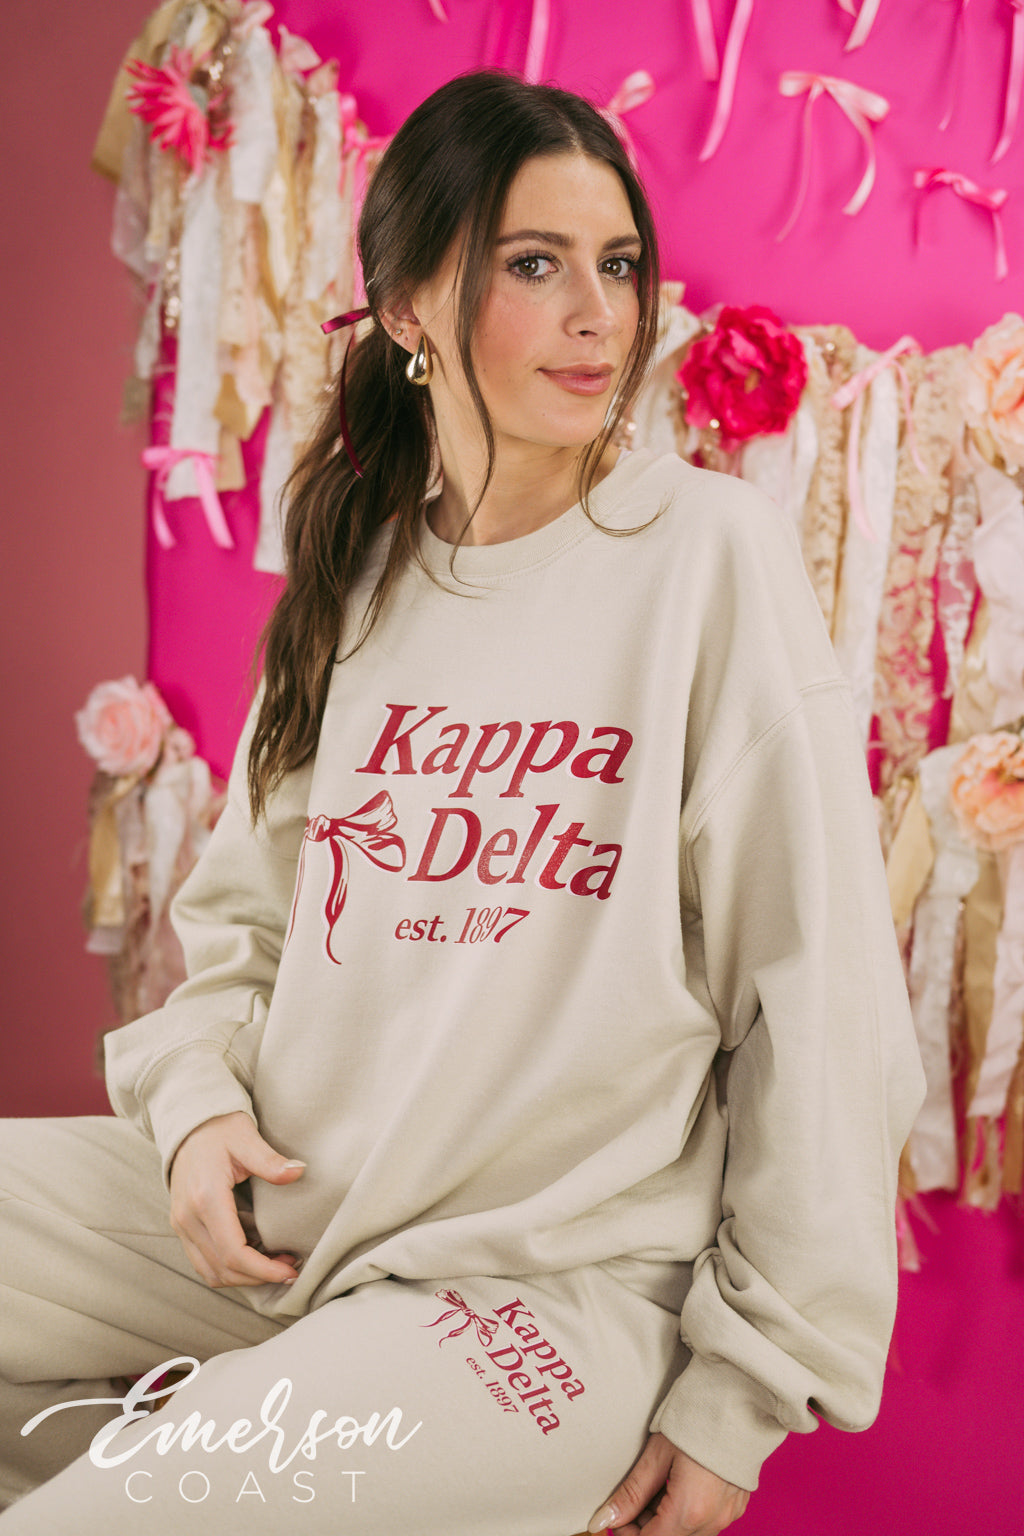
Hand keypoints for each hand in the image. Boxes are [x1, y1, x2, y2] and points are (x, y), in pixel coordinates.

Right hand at [168, 1112, 305, 1287]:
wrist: (189, 1124)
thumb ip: (270, 1160)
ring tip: (274, 1265)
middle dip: (258, 1277)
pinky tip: (253, 1255)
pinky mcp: (182, 1225)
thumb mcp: (246, 1138)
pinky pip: (203, 1261)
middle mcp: (188, 1217)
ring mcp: (181, 1223)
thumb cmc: (220, 1129)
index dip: (263, 1270)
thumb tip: (297, 1172)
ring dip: (243, 1277)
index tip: (291, 1270)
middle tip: (290, 1269)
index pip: (233, 1252)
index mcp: (206, 1198)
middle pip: (222, 1269)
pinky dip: (228, 1268)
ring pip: (210, 1271)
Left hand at [587, 1433, 748, 1534]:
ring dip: (665, 1521)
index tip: (616, 1516)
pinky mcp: (736, 1506)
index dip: (626, 1533)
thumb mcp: (657, 1454)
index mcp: (689, 1511)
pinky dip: (685, 1513)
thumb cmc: (696, 1421)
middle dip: (645, 1526)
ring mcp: (727, 1515)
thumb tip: (605, 1518)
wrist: (737, 1401)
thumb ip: (631, 1493)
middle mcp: (712, 1521)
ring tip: (656, 1487)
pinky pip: (705, 1523)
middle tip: (632, 1499)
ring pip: (687, 1534)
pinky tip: (677, 1486)